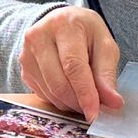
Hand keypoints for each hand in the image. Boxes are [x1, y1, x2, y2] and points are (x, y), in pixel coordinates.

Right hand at [18, 6, 122, 120]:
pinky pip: (42, 94)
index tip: (94, 114)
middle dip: (78, 102)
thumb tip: (113, 102)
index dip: (84, 93)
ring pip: (50, 92)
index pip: (73, 65)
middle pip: (58, 82)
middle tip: (94, 108)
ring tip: (83, 95)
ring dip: (70, 103)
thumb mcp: (104, 45)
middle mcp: (39, 37)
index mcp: (64, 26)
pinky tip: (69, 89)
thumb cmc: (86, 33)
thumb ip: (107, 74)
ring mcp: (27, 53)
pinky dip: (59, 100)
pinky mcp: (23, 68)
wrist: (62, 22)